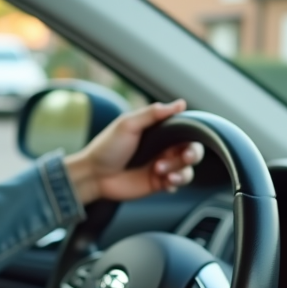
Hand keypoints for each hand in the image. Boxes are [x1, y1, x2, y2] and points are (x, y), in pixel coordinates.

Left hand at [63, 100, 203, 205]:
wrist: (93, 175)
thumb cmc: (107, 147)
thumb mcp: (127, 125)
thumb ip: (153, 114)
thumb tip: (180, 103)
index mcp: (159, 132)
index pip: (186, 132)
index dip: (193, 136)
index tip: (186, 141)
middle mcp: (163, 149)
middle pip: (192, 150)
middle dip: (192, 154)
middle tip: (184, 157)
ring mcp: (162, 167)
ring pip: (187, 168)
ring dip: (180, 170)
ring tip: (159, 170)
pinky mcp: (159, 183)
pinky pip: (178, 183)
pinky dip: (176, 182)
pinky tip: (166, 182)